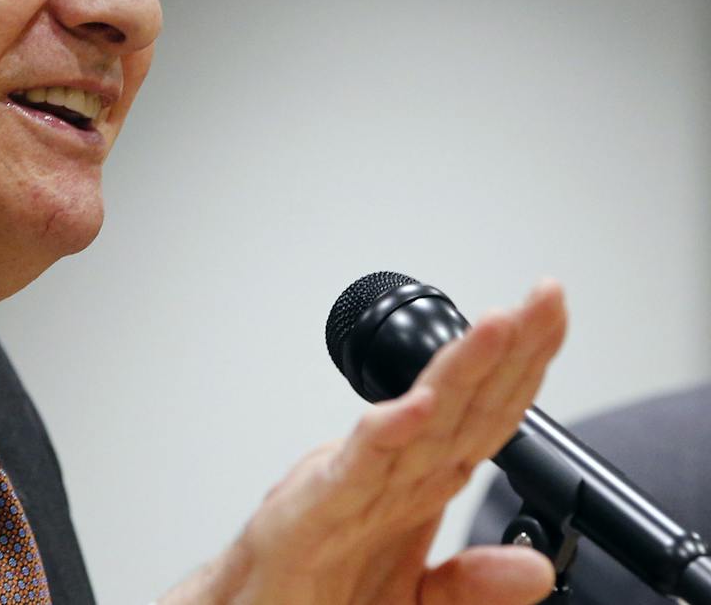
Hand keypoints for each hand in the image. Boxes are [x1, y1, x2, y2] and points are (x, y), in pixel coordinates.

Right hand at [161, 279, 567, 604]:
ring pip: (417, 420)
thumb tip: (536, 569)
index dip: (526, 370)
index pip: (487, 417)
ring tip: (497, 328)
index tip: (553, 319)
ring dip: (457, 373)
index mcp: (420, 484)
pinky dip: (384, 434)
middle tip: (546, 296)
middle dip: (508, 349)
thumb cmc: (320, 591)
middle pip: (463, 403)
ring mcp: (356, 484)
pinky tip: (415, 406)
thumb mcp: (420, 601)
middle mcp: (393, 472)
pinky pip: (357, 467)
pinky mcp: (318, 508)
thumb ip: (474, 583)